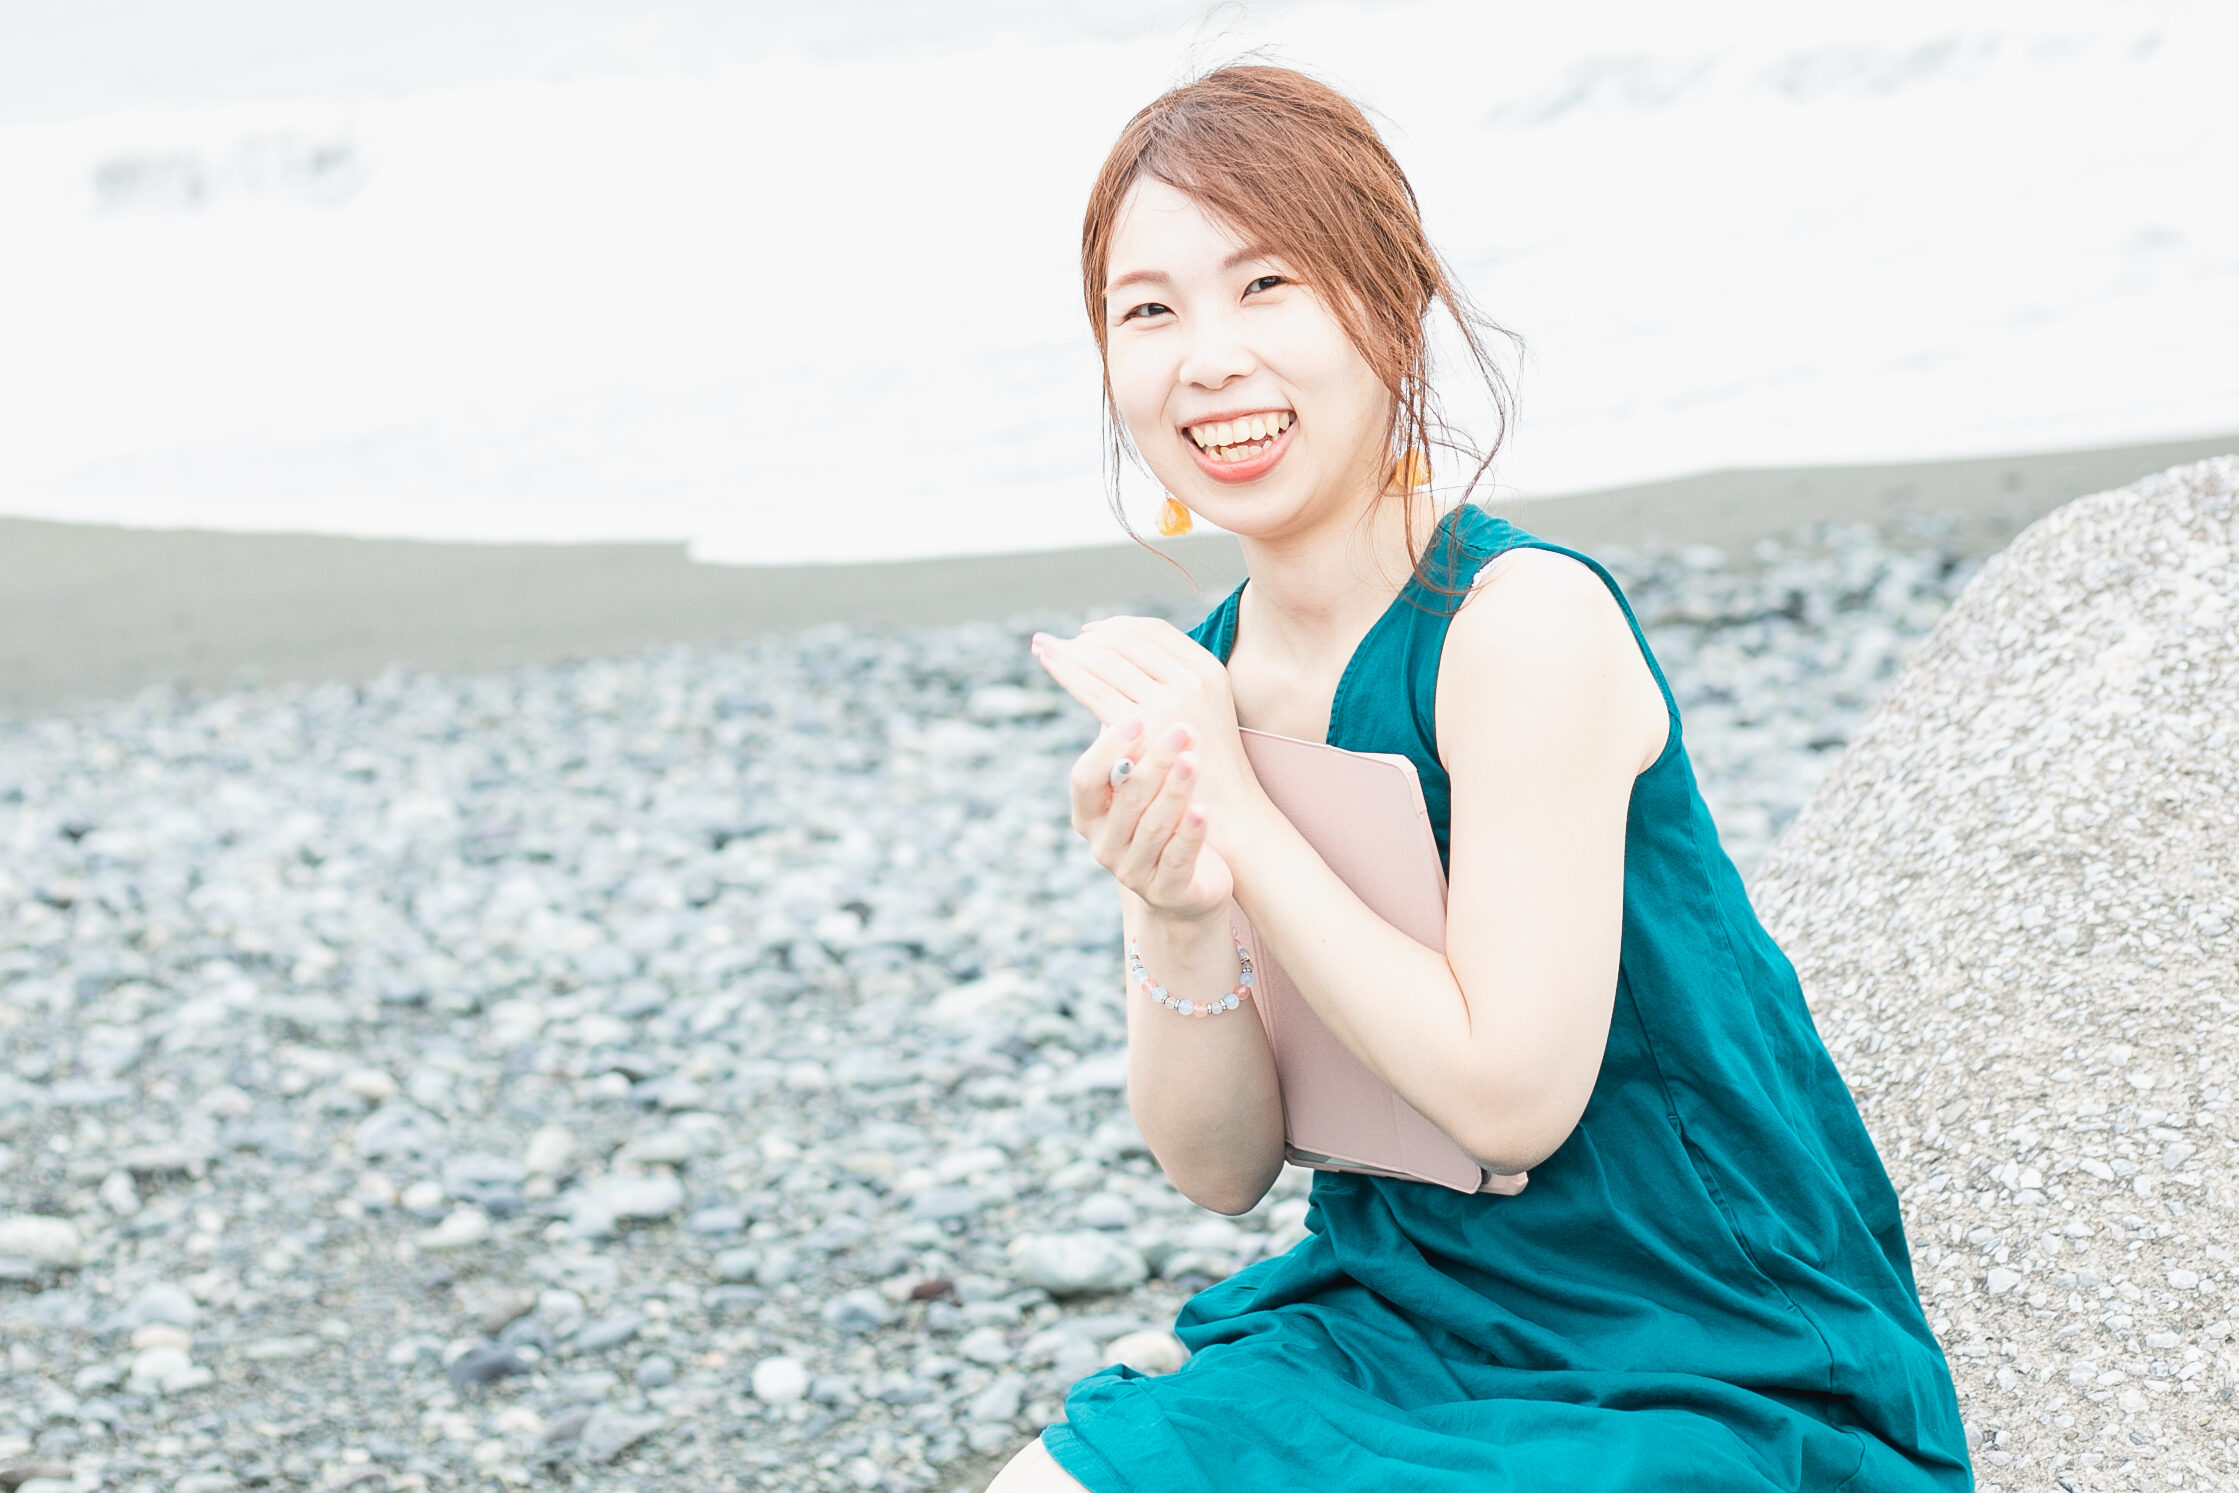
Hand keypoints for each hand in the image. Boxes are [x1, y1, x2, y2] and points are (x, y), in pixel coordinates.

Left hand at [1031, 616, 1256, 833]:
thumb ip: (1160, 688)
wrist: (1227, 815)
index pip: (1152, 630)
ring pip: (1107, 659)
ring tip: (1043, 647)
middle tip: (1054, 640)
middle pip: (1127, 639)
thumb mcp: (1194, 715)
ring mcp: (1171, 701)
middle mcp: (1192, 678)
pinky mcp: (1146, 727)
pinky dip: (1067, 671)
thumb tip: (1108, 664)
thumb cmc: (1205, 770)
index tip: (1086, 633)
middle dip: (1087, 637)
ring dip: (1070, 651)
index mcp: (1207, 668)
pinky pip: (1096, 688)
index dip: (1115, 626)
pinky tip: (1049, 664)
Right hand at [1065, 716, 1232, 922]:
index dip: (1108, 749)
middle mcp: (1104, 845)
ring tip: (1193, 760)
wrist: (1185, 886)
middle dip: (1153, 762)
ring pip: (1153, 828)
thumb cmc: (1160, 819)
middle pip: (1125, 800)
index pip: (1085, 779)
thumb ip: (1126, 748)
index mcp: (1089, 814)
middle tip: (1182, 729)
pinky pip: (1177, 860)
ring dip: (1174, 792)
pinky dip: (1190, 834)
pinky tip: (1203, 810)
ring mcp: (1132, 872)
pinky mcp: (1166, 892)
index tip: (1137, 715)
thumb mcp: (1136, 785)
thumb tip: (1116, 680)